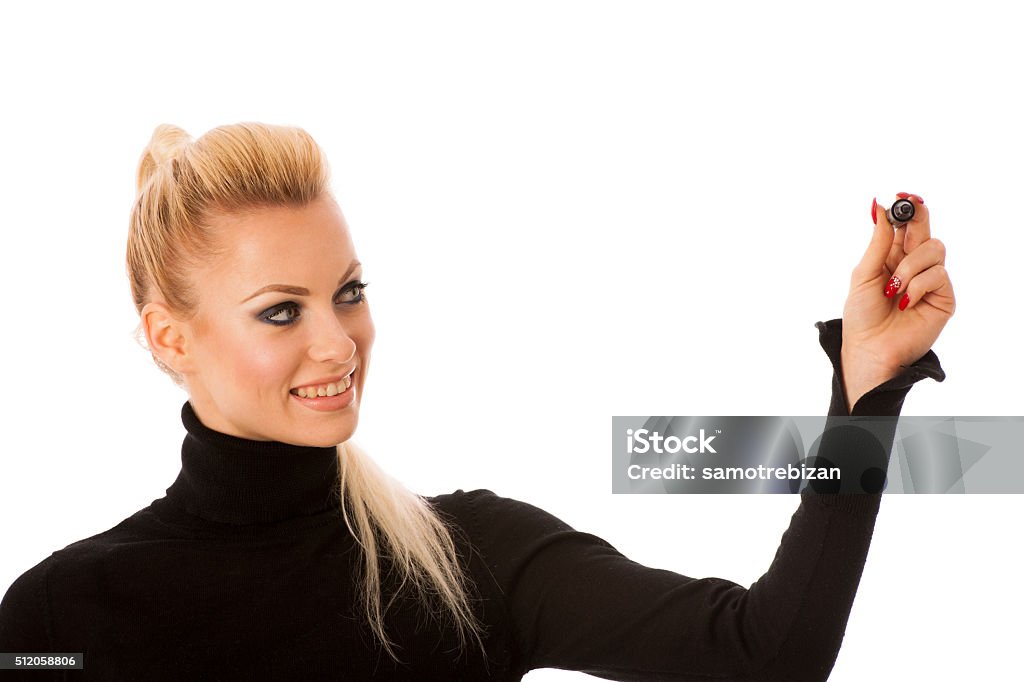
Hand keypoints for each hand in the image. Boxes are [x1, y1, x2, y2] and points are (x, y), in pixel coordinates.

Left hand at [840, 193, 955, 411]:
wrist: (870, 348)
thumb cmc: (862, 315)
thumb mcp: (864, 274)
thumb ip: (877, 242)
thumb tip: (879, 207)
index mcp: (892, 257)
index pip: (904, 226)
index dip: (906, 209)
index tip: (901, 195)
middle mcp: (914, 265)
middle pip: (925, 230)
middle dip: (919, 216)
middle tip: (911, 203)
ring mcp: (930, 280)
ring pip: (934, 249)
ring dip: (910, 266)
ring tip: (893, 289)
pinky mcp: (943, 297)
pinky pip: (938, 274)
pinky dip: (918, 284)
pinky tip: (906, 301)